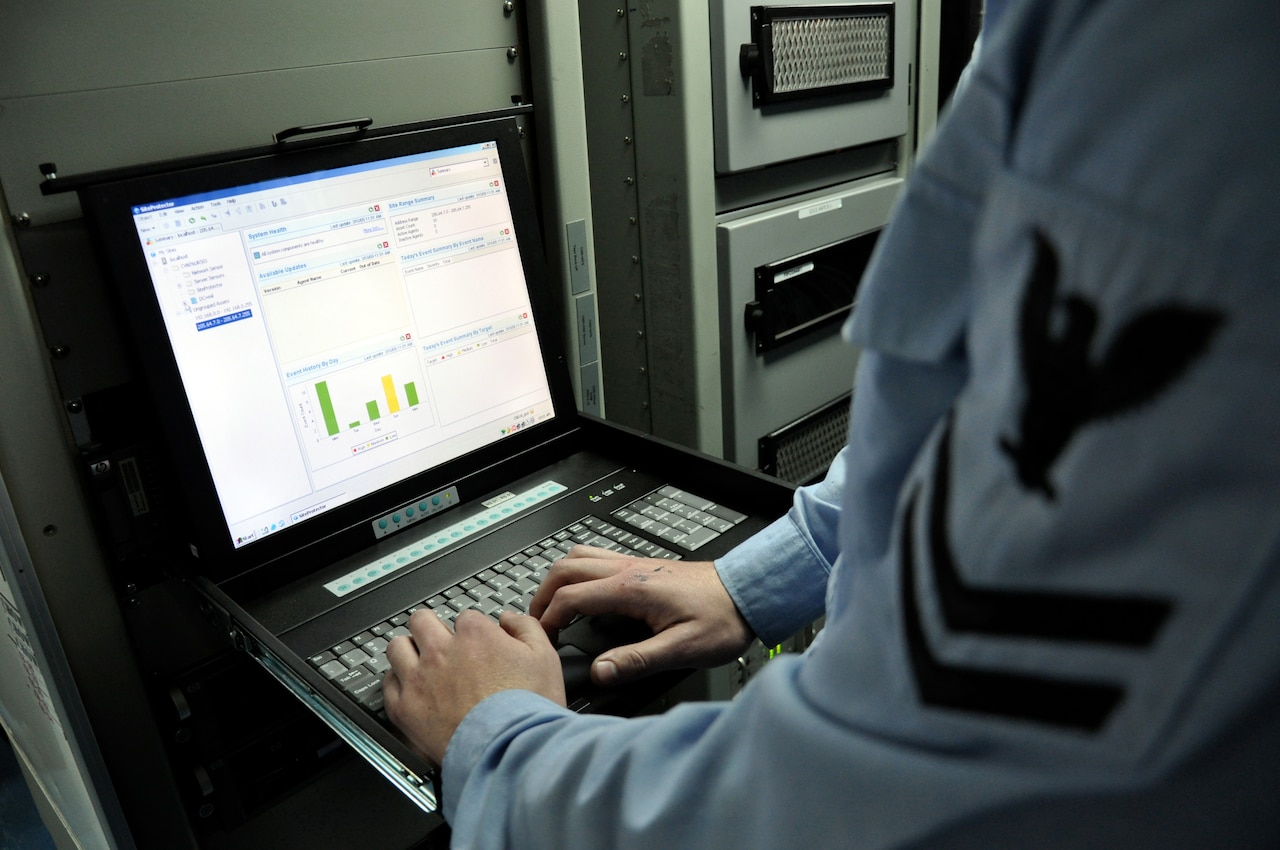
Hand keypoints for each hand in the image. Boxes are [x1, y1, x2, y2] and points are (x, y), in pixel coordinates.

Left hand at [383, 609, 565, 765]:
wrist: (510, 752)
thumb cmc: (528, 711)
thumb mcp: (545, 658)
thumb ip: (526, 628)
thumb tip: (509, 619)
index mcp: (475, 635)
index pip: (465, 617)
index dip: (473, 631)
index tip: (478, 645)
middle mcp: (442, 652)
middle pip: (422, 621)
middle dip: (432, 628)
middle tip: (441, 643)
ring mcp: (418, 680)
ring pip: (397, 647)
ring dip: (408, 650)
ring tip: (418, 660)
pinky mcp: (404, 710)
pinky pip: (386, 684)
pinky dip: (396, 683)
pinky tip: (408, 688)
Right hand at [531, 545, 754, 686]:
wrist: (750, 593)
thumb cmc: (723, 619)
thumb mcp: (681, 649)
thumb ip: (637, 661)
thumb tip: (602, 672)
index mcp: (631, 589)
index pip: (570, 597)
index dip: (548, 619)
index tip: (543, 640)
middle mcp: (629, 569)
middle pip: (566, 568)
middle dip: (543, 594)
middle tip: (537, 620)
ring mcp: (635, 564)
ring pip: (580, 556)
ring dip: (559, 578)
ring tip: (553, 605)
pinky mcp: (644, 566)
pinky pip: (598, 557)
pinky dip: (579, 572)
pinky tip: (586, 592)